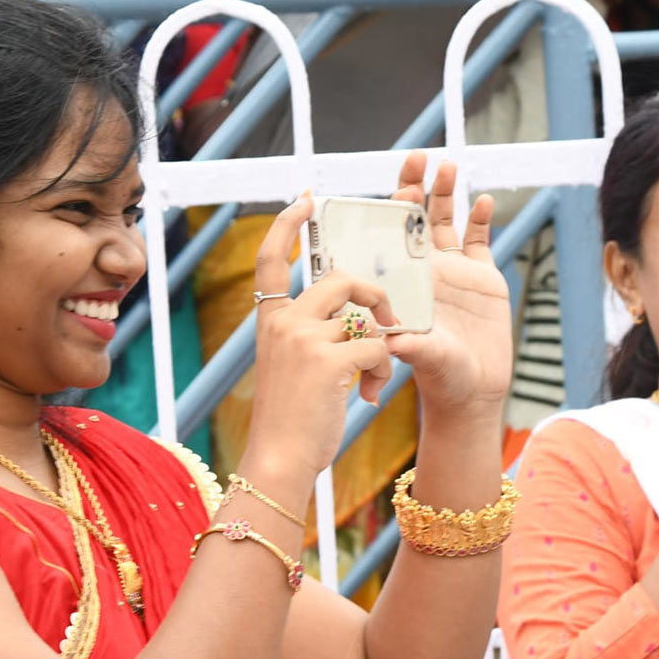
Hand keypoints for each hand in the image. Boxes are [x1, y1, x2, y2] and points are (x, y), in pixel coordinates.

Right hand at [241, 194, 394, 485]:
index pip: (270, 258)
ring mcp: (304, 338)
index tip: (306, 199)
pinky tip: (370, 395)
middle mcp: (284, 321)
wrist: (278, 460)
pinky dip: (383, 371)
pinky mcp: (328, 360)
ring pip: (366, 317)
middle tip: (388, 322)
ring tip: (375, 377)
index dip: (287, 224)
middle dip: (375, 295)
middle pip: (340, 278)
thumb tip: (356, 319)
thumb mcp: (289, 367)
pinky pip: (377, 347)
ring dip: (382, 346)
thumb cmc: (290, 420)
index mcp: (271, 321)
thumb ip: (310, 336)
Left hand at [383, 152, 511, 421]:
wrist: (472, 391)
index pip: (391, 236)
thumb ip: (414, 347)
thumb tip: (396, 341)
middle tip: (418, 156)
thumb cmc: (439, 377)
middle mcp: (425, 270)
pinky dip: (482, 220)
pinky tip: (484, 202)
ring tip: (449, 166)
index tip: (395, 186)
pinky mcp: (482, 278)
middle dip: (416, 187)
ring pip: (447, 222)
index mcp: (403, 282)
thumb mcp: (426, 360)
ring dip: (447, 194)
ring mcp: (454, 271)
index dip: (390, 210)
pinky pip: (480, 242)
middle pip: (417, 218)